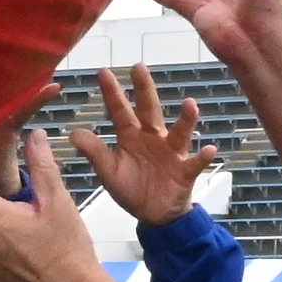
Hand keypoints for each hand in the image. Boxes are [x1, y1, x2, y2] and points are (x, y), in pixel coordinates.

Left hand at [71, 67, 218, 227]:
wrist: (154, 214)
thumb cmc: (132, 189)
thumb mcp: (109, 171)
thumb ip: (94, 152)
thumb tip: (72, 134)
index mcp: (131, 136)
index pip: (120, 110)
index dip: (112, 92)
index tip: (104, 71)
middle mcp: (153, 138)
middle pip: (150, 110)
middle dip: (145, 89)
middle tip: (139, 67)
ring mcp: (172, 152)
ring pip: (179, 132)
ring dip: (186, 119)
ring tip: (189, 104)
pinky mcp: (186, 170)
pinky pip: (195, 162)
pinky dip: (203, 156)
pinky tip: (209, 149)